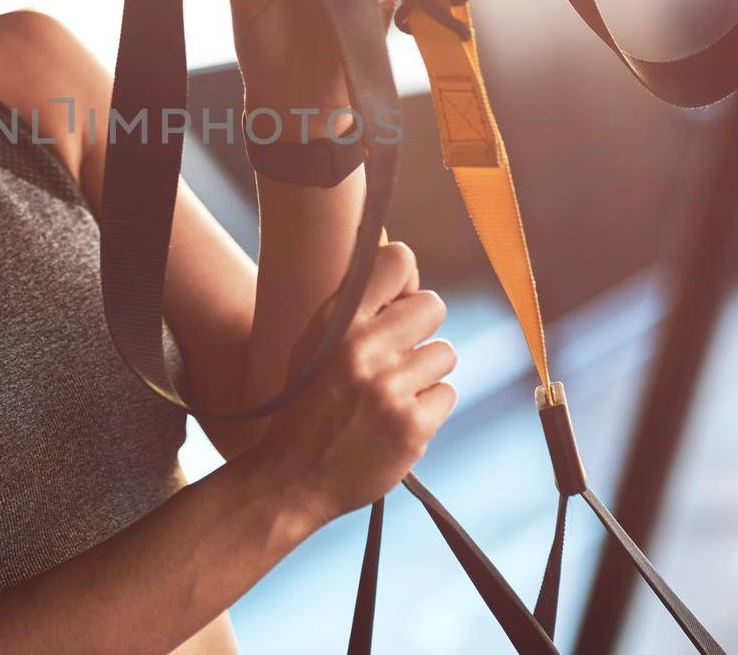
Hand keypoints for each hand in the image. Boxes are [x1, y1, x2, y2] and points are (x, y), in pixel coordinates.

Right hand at [247, 241, 457, 528]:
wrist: (291, 478)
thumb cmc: (306, 405)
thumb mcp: (313, 345)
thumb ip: (355, 309)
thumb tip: (409, 276)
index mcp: (336, 321)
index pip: (397, 260)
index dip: (404, 280)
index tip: (395, 302)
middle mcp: (363, 348)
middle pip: (433, 306)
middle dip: (420, 329)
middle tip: (396, 355)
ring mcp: (390, 388)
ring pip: (445, 354)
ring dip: (424, 372)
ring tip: (390, 394)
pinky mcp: (412, 426)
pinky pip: (446, 394)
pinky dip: (426, 408)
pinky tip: (395, 420)